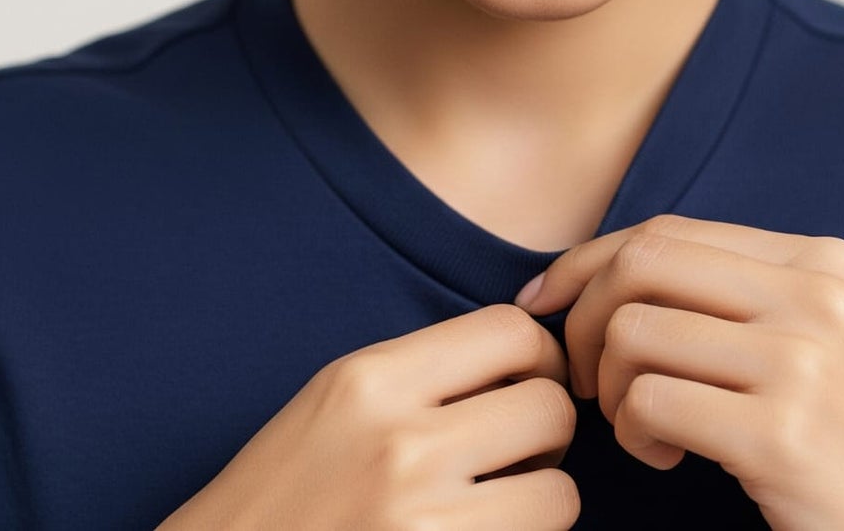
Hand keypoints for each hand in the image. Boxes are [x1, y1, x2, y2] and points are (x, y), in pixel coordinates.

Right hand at [155, 304, 579, 529]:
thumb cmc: (283, 497)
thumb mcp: (338, 404)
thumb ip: (423, 374)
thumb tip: (529, 357)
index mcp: (371, 379)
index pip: (511, 331)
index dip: (538, 358)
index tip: (528, 385)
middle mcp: (400, 444)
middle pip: (548, 406)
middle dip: (547, 434)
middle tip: (518, 457)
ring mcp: (422, 519)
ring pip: (560, 493)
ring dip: (542, 502)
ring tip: (498, 507)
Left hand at [513, 214, 843, 530]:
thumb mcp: (814, 342)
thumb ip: (734, 293)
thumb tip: (600, 267)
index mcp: (823, 260)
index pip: (668, 231)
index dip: (588, 261)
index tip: (544, 300)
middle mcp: (818, 294)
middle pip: (641, 263)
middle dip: (582, 316)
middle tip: (579, 377)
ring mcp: (805, 361)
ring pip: (633, 330)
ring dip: (606, 387)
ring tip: (639, 426)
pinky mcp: (782, 433)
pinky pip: (647, 402)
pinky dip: (632, 433)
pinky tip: (668, 458)